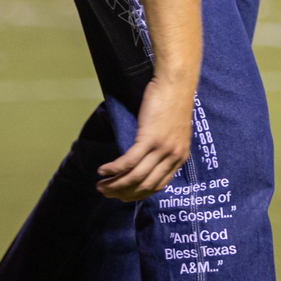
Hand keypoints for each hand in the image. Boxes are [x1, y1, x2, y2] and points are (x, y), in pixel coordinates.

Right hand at [98, 75, 196, 200]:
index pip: (157, 186)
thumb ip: (165, 150)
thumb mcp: (174, 133)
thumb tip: (147, 162)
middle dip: (122, 193)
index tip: (122, 196)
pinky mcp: (150, 139)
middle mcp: (173, 157)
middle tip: (106, 193)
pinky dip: (113, 169)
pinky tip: (103, 170)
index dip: (137, 194)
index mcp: (180, 158)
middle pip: (144, 186)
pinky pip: (128, 162)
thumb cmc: (172, 103)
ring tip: (101, 185)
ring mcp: (162, 149)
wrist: (175, 84)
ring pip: (134, 177)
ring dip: (114, 184)